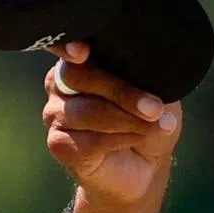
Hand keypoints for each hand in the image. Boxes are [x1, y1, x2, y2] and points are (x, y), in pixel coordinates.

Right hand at [42, 41, 181, 204]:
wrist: (145, 167)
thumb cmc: (149, 120)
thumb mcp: (158, 91)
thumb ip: (146, 73)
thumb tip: (149, 62)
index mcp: (82, 60)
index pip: (68, 45)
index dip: (69, 46)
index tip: (82, 52)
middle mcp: (60, 83)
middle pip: (79, 76)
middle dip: (122, 92)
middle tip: (155, 108)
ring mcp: (55, 114)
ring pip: (88, 111)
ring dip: (129, 120)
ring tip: (158, 126)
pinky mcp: (59, 144)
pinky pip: (88, 140)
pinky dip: (120, 140)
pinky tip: (137, 139)